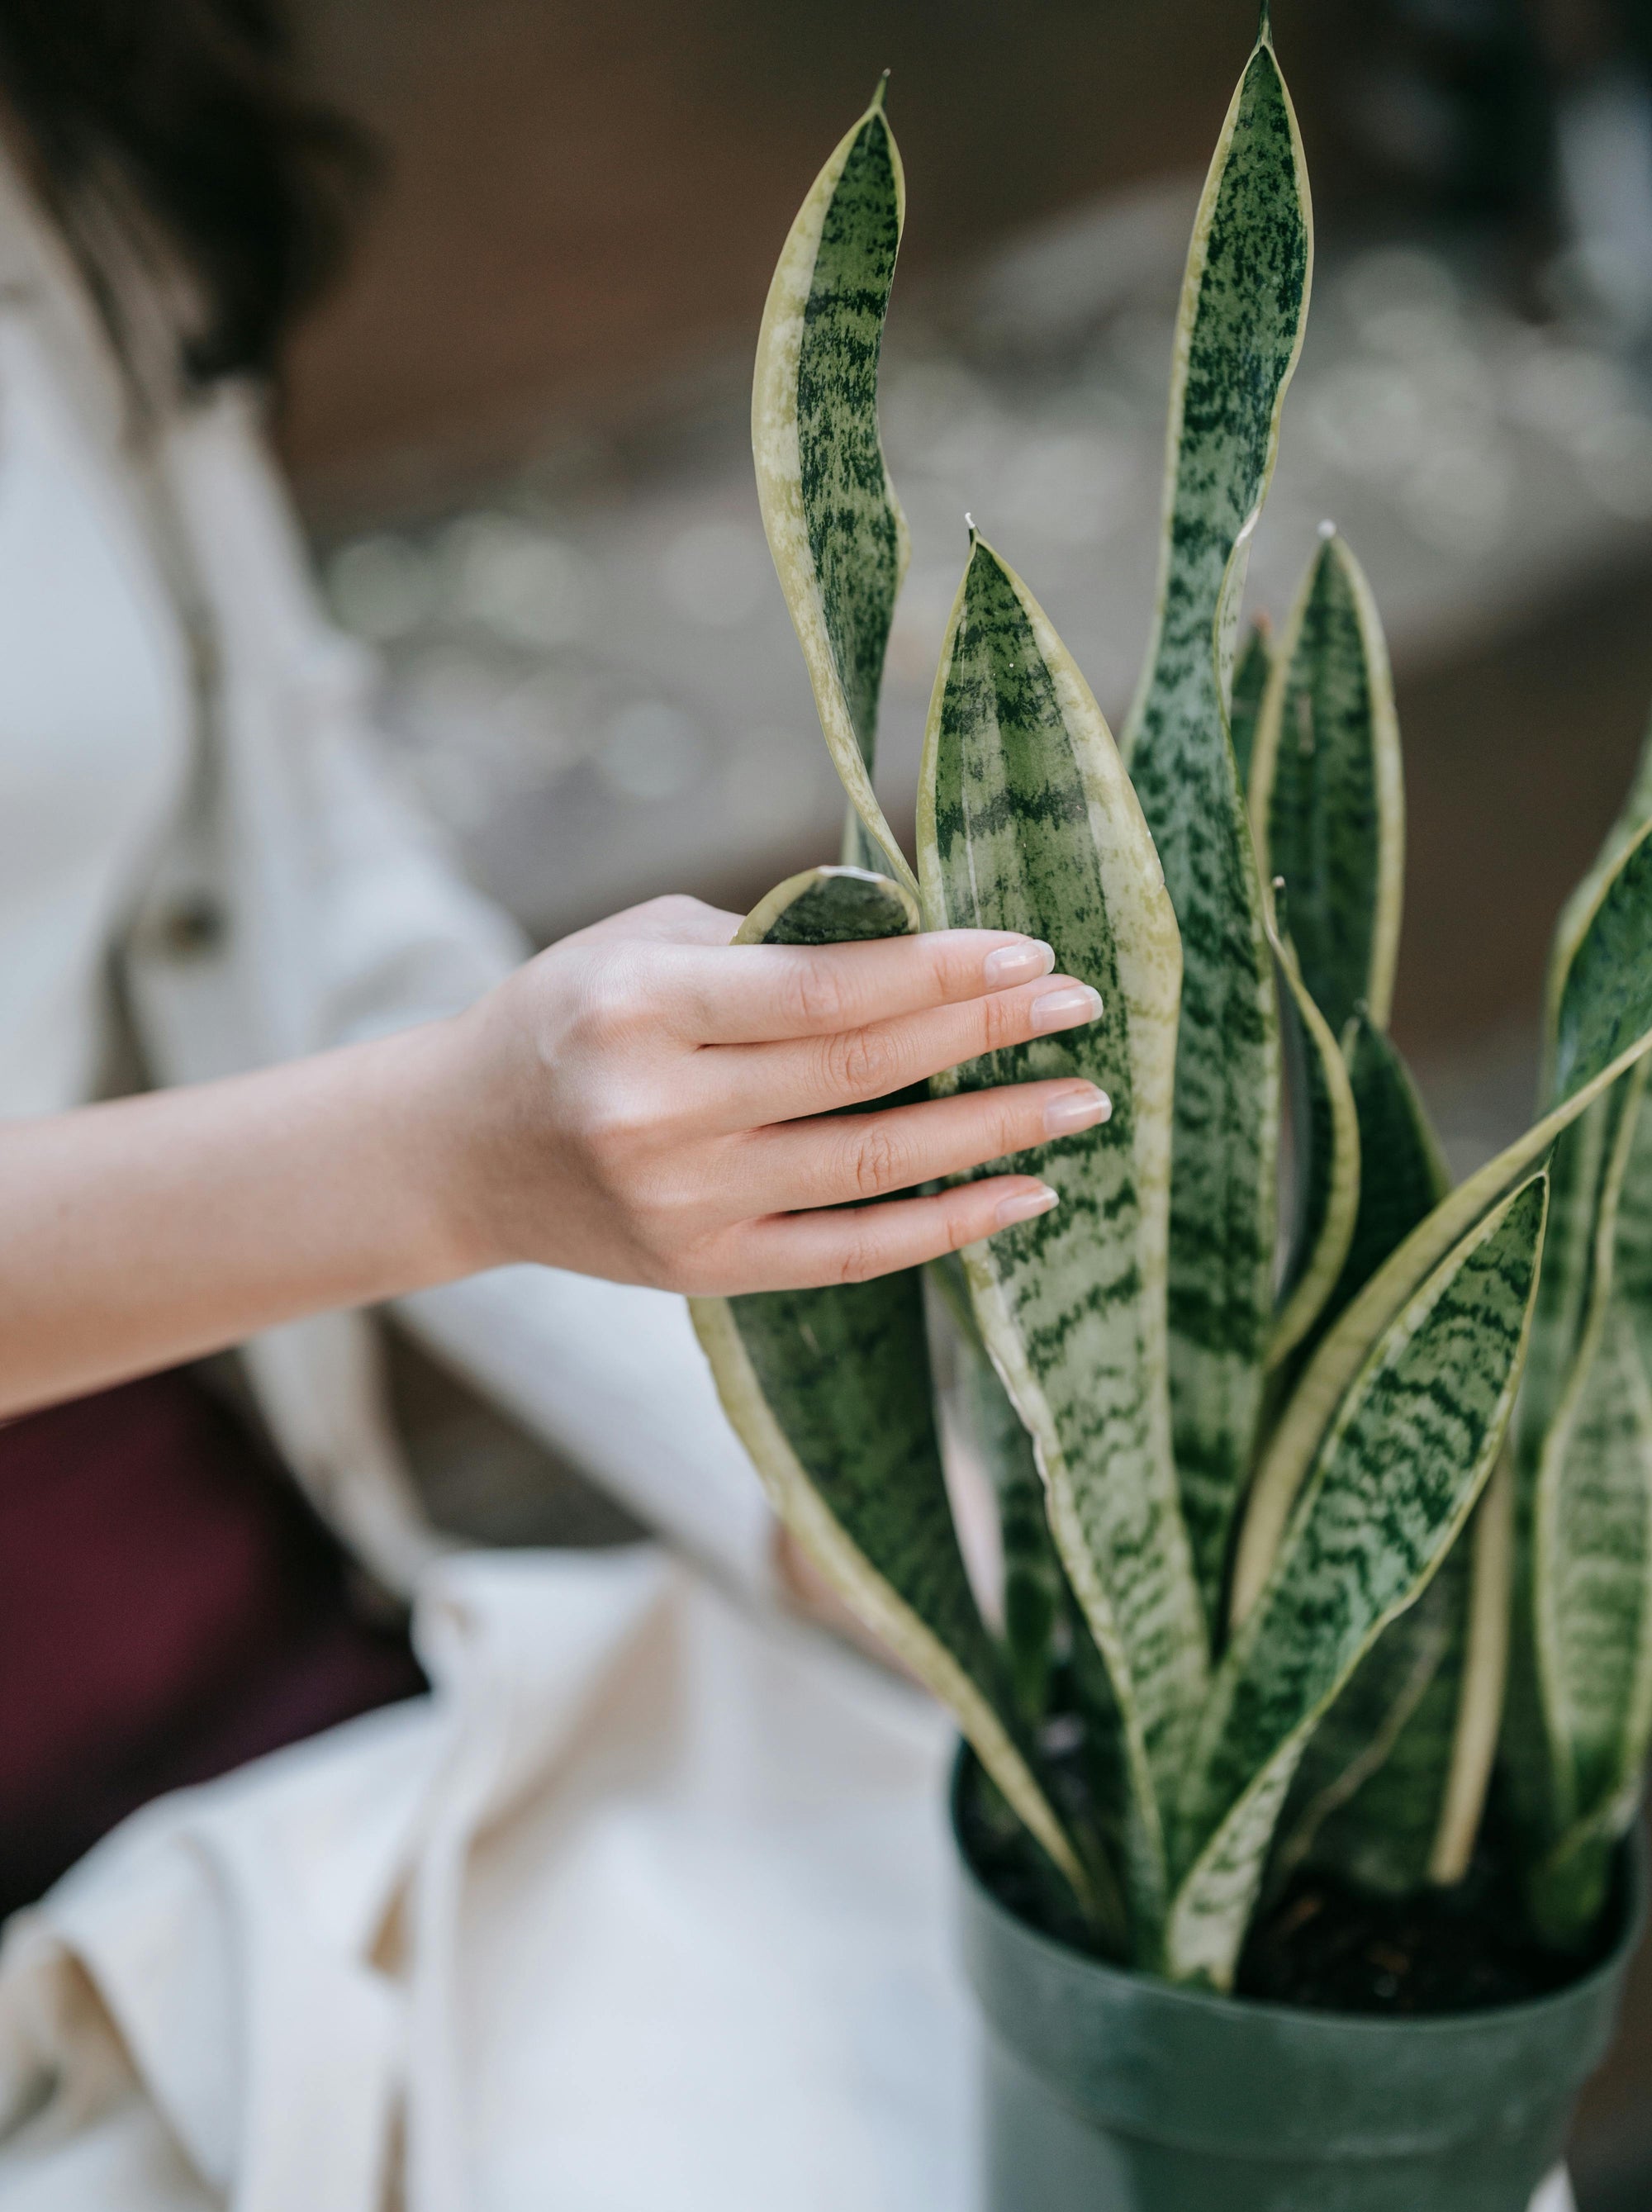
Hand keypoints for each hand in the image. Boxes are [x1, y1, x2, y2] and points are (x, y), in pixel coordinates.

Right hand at [450, 892, 1110, 1293]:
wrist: (459, 1150)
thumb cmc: (567, 1018)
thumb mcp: (638, 945)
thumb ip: (766, 943)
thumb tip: (919, 939)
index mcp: (639, 1008)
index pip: (822, 989)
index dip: (937, 971)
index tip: (1028, 949)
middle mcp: (657, 1111)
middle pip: (860, 1071)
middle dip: (986, 1031)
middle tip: (1081, 1006)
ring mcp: (682, 1203)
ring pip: (870, 1166)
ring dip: (992, 1132)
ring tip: (1080, 1101)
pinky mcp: (703, 1270)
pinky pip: (849, 1254)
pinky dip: (945, 1227)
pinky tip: (1024, 1197)